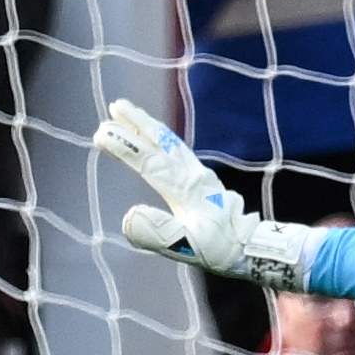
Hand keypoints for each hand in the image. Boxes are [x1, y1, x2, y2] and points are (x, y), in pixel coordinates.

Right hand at [95, 99, 313, 288]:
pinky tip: (159, 141)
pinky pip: (180, 152)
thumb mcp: (187, 246)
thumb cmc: (220, 249)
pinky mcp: (205, 182)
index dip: (125, 147)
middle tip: (115, 105)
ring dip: (150, 127)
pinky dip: (164, 140)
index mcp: (186, 189)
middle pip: (162, 142)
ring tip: (131, 113)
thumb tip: (128, 216)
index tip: (101, 133)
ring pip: (172, 144)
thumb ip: (158, 232)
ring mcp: (201, 176)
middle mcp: (193, 176)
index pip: (150, 162)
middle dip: (138, 123)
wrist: (252, 248)